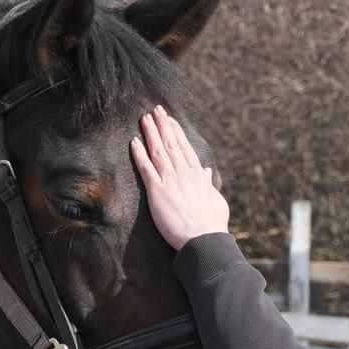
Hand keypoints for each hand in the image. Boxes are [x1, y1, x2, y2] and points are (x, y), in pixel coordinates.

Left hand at [131, 106, 229, 250]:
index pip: (184, 148)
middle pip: (171, 143)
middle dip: (163, 125)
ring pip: (158, 151)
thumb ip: (207, 183)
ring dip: (151, 133)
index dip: (176, 132)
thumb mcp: (214, 199)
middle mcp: (183, 173)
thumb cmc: (212, 223)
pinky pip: (146, 169)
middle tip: (155, 109)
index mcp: (197, 175)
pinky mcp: (158, 192)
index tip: (170, 120)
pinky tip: (133, 142)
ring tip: (144, 118)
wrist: (204, 238)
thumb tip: (205, 171)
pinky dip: (139, 154)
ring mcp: (170, 180)